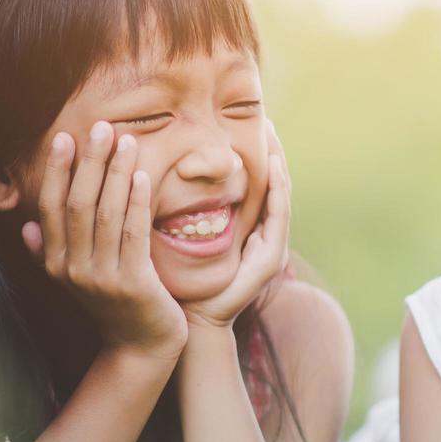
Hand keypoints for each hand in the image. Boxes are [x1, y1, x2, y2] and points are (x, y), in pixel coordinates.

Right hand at [22, 121, 187, 362]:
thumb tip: (26, 225)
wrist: (140, 347)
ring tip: (126, 141)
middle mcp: (72, 269)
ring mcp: (101, 277)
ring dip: (115, 173)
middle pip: (77, 204)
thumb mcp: (75, 280)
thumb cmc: (112, 307)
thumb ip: (48, 253)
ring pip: (105, 214)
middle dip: (89, 163)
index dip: (56, 171)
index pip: (50, 207)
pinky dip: (137, 202)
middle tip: (101, 127)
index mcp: (55, 262)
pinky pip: (133, 233)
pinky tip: (142, 176)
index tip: (65, 137)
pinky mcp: (132, 283)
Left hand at [183, 120, 291, 329]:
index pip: (255, 185)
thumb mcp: (184, 237)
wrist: (195, 322)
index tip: (249, 125)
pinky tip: (275, 167)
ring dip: (280, 165)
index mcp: (245, 229)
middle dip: (273, 152)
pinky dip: (279, 190)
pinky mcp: (271, 257)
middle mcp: (263, 235)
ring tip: (274, 136)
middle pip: (274, 186)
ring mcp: (271, 246)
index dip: (254, 156)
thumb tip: (158, 175)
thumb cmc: (182, 283)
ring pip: (282, 196)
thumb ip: (182, 210)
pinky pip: (279, 216)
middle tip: (267, 119)